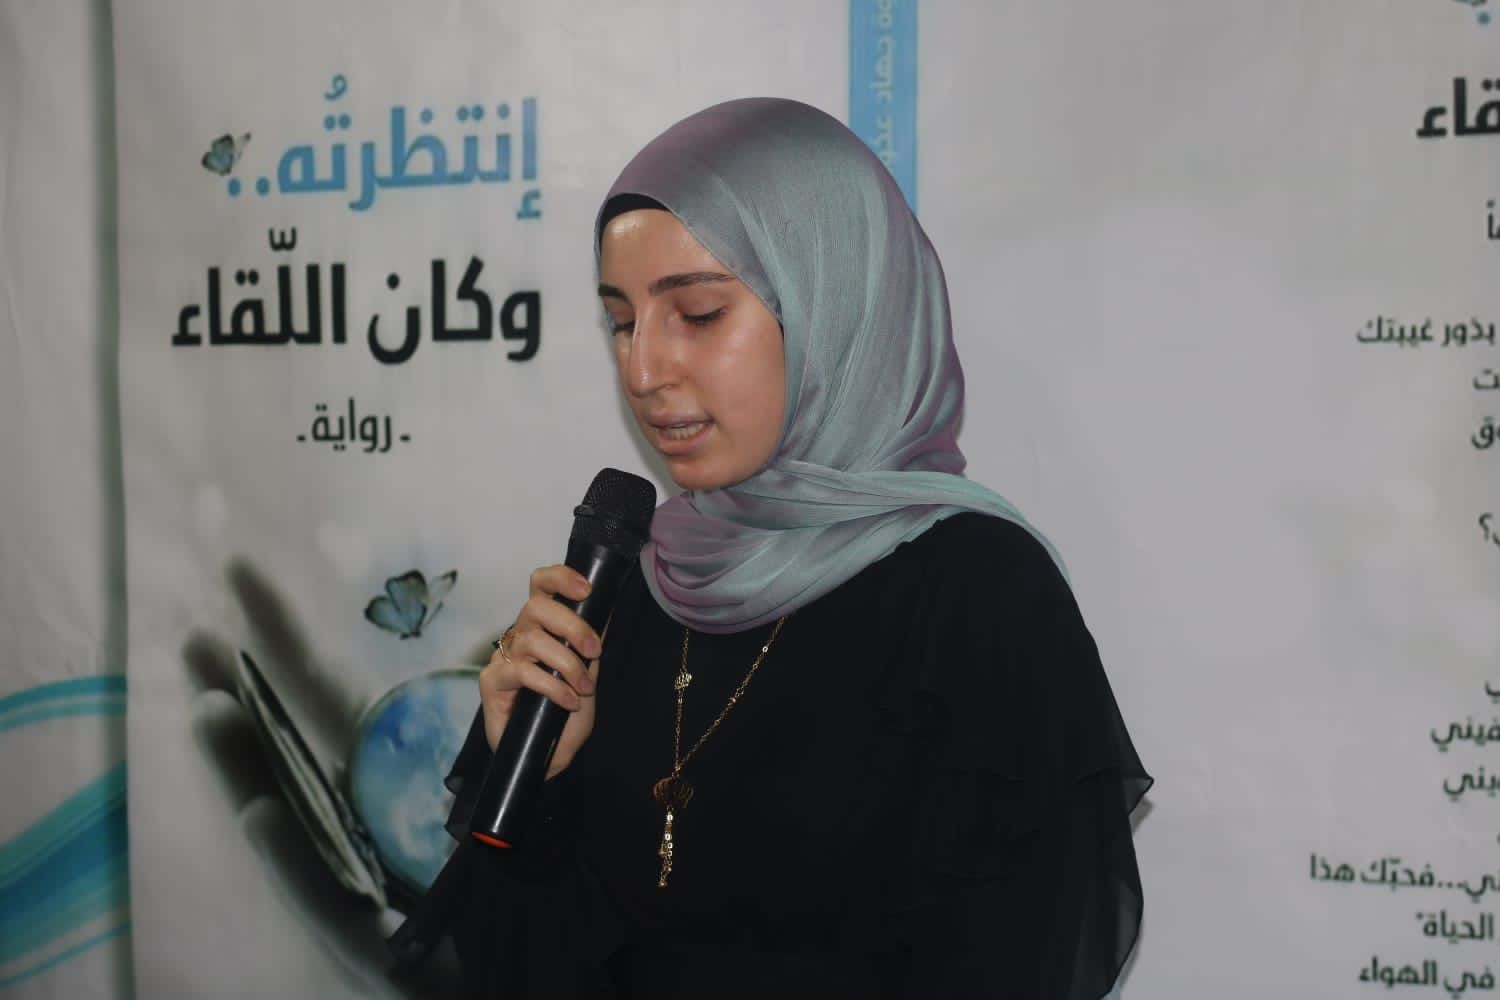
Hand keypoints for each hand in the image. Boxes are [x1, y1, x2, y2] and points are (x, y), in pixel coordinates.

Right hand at [480, 564, 602, 777]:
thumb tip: (606, 614)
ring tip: (584, 688)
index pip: (541, 586)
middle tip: (594, 651)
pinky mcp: (491, 682)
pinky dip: (552, 686)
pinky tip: (568, 701)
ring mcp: (502, 658)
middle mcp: (519, 636)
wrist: (549, 756)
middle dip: (572, 626)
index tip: (586, 590)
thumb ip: (590, 646)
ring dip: (567, 664)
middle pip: (536, 607)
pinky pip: (522, 671)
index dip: (560, 578)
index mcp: (541, 626)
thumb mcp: (588, 675)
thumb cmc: (566, 715)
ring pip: (532, 640)